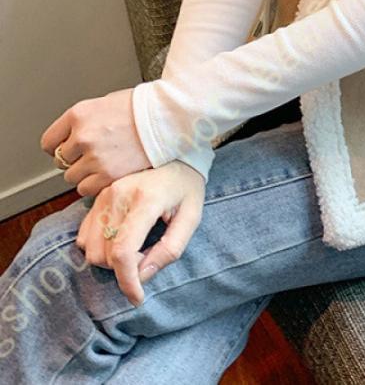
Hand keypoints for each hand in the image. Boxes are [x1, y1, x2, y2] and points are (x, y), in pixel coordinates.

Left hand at [40, 88, 151, 196]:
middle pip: (61, 161)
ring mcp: (94, 157)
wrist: (169, 116)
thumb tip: (73, 138)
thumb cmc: (144, 107)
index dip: (60, 146)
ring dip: (85, 173)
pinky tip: (110, 172)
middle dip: (76, 159)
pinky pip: (86, 188)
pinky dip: (95, 184)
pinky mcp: (108, 174)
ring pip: (72, 177)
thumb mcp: (106, 103)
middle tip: (96, 154)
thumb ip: (85, 121)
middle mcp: (82, 136)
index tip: (70, 148)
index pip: (49, 142)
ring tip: (105, 163)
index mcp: (79, 115)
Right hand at [76, 160, 204, 305]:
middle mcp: (118, 196)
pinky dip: (99, 247)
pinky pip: (84, 236)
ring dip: (110, 259)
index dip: (127, 281)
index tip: (138, 298)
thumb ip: (170, 249)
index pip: (123, 252)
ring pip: (90, 249)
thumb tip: (142, 276)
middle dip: (124, 268)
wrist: (175, 154)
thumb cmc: (186, 187)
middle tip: (148, 257)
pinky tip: (121, 239)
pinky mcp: (96, 198)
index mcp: (145, 199)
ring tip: (136, 247)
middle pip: (104, 255)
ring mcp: (103, 195)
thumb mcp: (191, 217)